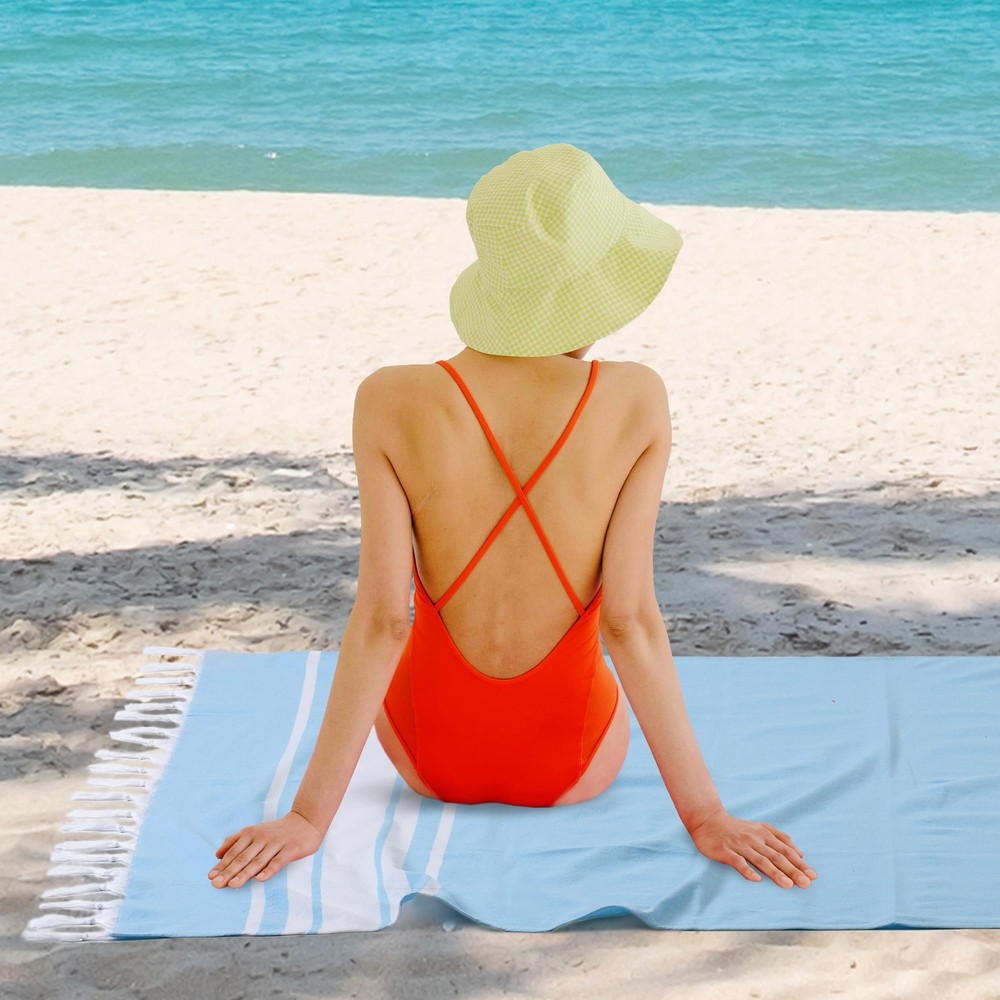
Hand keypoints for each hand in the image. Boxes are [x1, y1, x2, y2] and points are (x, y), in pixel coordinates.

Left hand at [207, 810, 324, 888]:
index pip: (234, 851)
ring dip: (245, 873)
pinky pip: (278, 861)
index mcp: (252, 833)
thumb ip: (235, 840)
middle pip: (243, 857)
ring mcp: (277, 843)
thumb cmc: (277, 831)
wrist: (306, 821)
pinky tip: (260, 879)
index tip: (210, 878)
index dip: (222, 865)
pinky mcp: (291, 849)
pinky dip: (269, 870)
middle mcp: (262, 837)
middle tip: (216, 884)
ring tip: (232, 885)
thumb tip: (216, 854)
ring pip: (258, 861)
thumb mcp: (255, 831)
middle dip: (229, 872)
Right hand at [687, 808, 817, 888]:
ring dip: (775, 873)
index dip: (799, 863)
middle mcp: (754, 839)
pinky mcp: (726, 851)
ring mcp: (740, 845)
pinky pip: (738, 862)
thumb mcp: (760, 828)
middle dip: (792, 870)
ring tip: (788, 885)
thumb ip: (780, 839)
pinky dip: (747, 870)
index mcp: (764, 833)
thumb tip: (800, 854)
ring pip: (760, 860)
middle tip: (806, 883)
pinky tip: (756, 880)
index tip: (812, 876)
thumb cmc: (736, 828)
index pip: (785, 850)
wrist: (708, 820)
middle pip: (776, 856)